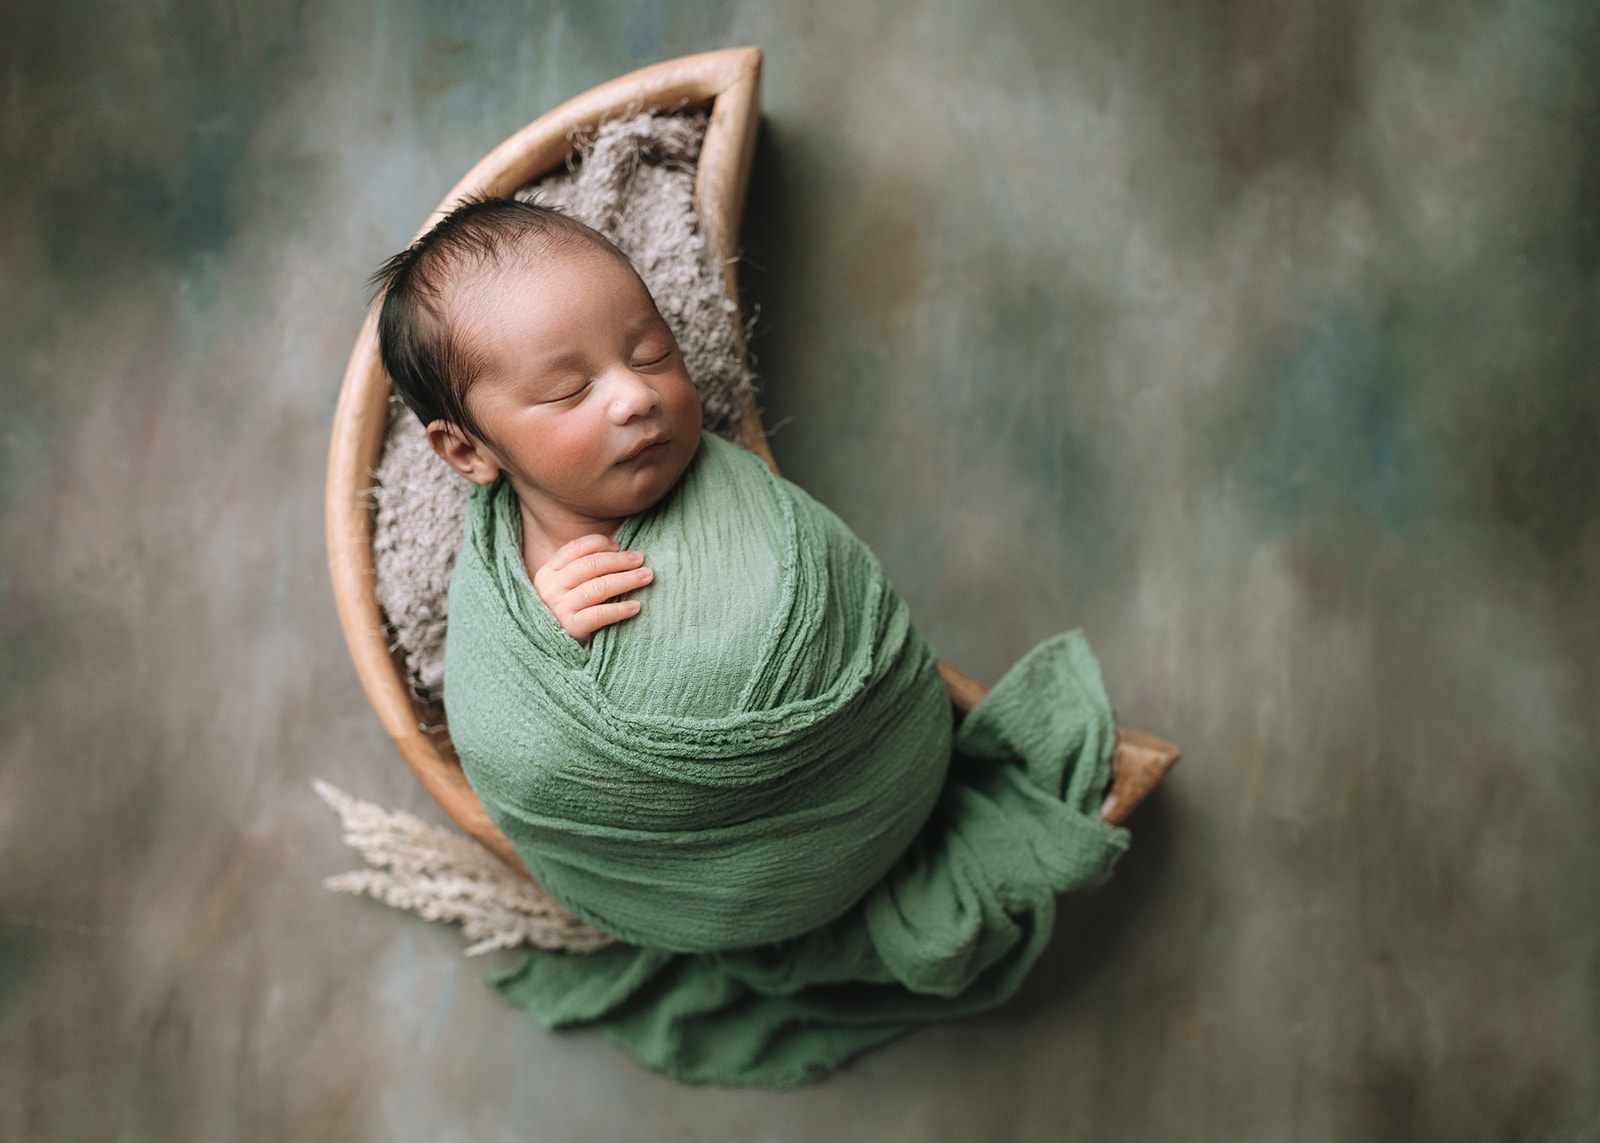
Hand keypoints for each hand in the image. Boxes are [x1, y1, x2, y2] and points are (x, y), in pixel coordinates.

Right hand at [531, 534, 652, 646]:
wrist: (551, 646)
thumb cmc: (568, 608)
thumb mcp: (567, 585)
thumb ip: (585, 566)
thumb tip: (620, 549)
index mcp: (549, 571)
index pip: (577, 548)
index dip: (601, 543)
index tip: (619, 546)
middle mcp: (552, 587)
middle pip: (591, 565)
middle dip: (620, 560)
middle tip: (640, 560)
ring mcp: (560, 608)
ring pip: (599, 587)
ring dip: (627, 580)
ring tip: (646, 577)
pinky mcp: (572, 627)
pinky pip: (600, 614)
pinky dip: (620, 609)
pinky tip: (636, 606)